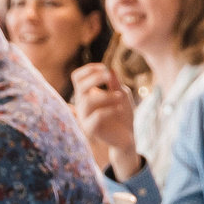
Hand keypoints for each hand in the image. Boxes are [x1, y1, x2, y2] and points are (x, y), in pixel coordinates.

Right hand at [71, 62, 140, 178]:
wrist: (126, 136)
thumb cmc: (122, 113)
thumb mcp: (122, 95)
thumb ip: (116, 84)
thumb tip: (110, 70)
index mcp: (86, 94)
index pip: (77, 77)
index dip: (88, 70)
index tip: (105, 68)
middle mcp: (82, 104)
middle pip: (80, 87)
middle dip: (95, 78)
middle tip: (109, 76)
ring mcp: (84, 117)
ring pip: (88, 101)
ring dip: (106, 95)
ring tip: (120, 96)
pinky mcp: (90, 128)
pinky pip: (97, 116)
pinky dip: (110, 110)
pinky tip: (120, 109)